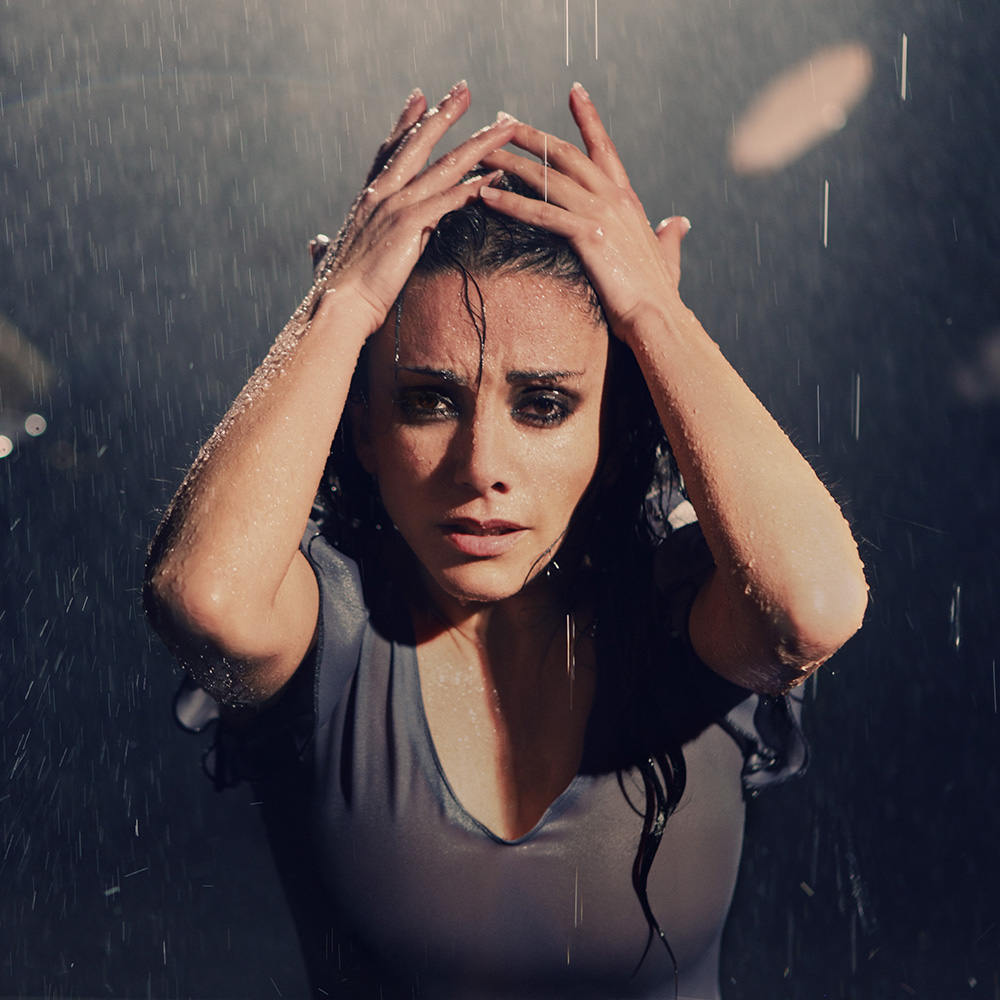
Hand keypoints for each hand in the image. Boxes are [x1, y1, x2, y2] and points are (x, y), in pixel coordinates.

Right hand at [312, 82, 517, 336]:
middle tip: (464, 89)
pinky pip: (450, 199)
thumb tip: (316, 243)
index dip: (406, 124)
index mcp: (366, 200)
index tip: (421, 98)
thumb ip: (323, 248)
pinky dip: (475, 186)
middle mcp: (381, 194)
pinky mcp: (410, 225)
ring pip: (444, 166)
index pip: (389, 152)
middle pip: (418, 143)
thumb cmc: (334, 292)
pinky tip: (498, 175)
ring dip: (477, 143)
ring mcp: (396, 206)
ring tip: (502, 126)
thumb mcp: (328, 261)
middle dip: (443, 114)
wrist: (338, 306)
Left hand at [477, 83, 689, 344]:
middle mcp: (614, 198)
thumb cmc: (659, 295)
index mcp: (627, 200)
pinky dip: (511, 201)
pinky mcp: (588, 236)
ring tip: (481, 153)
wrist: (659, 318)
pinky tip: (486, 194)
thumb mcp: (667, 257)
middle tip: (500, 122)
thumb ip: (669, 236)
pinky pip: (541, 213)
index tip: (573, 92)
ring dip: (509, 162)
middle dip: (530, 135)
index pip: (603, 149)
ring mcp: (601, 214)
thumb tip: (678, 223)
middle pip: (565, 154)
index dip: (589, 119)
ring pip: (547, 178)